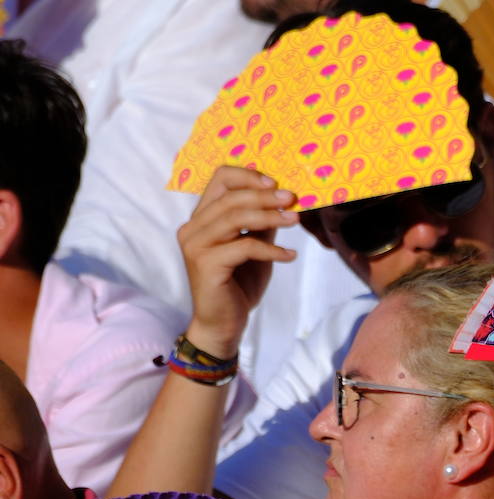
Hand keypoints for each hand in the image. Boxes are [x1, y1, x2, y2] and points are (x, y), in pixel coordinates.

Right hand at [177, 165, 298, 358]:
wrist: (223, 323)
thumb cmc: (239, 283)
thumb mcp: (255, 247)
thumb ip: (262, 223)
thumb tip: (285, 199)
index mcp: (202, 218)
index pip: (219, 179)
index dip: (247, 176)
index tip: (276, 183)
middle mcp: (193, 228)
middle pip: (230, 196)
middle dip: (265, 195)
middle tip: (292, 199)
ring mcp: (196, 245)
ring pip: (235, 218)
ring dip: (270, 217)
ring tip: (295, 220)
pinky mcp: (206, 264)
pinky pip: (245, 247)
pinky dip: (272, 249)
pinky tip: (290, 255)